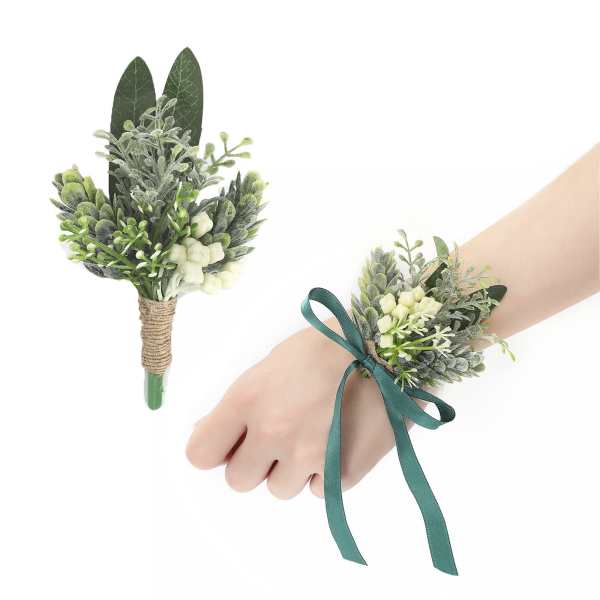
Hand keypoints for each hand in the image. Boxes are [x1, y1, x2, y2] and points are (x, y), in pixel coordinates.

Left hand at [186, 319, 396, 498]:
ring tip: (315, 435)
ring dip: (290, 470)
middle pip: (238, 480)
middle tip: (278, 437)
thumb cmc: (325, 347)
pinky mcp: (342, 473)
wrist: (386, 349)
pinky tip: (338, 442)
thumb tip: (207, 431)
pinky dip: (324, 474)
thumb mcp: (272, 365)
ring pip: (279, 489)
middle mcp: (273, 432)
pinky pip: (317, 491)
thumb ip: (240, 404)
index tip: (229, 442)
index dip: (214, 449)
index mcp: (248, 400)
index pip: (200, 453)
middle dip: (254, 461)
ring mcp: (309, 457)